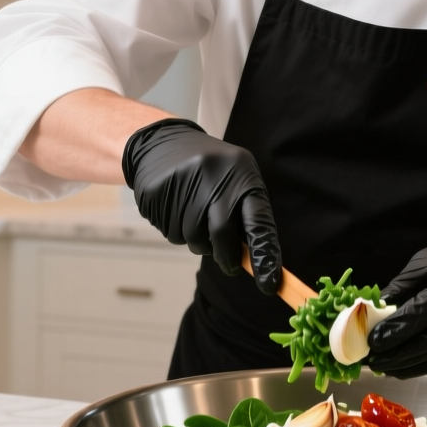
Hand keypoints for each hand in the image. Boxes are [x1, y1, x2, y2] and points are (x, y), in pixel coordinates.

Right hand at [120, 118, 281, 294]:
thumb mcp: (236, 179)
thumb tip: (257, 261)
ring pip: (194, 239)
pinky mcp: (157, 193)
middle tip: (228, 263)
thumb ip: (247, 216)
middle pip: (221, 235)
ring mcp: (182, 183)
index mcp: (241, 173)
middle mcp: (212, 176)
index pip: (258, 221)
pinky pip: (171, 233)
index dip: (265, 255)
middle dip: (226, 257)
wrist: (162, 142)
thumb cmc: (211, 171)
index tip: (269, 284)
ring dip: (199, 241)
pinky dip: (178, 231)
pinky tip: (177, 210)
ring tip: (195, 217)